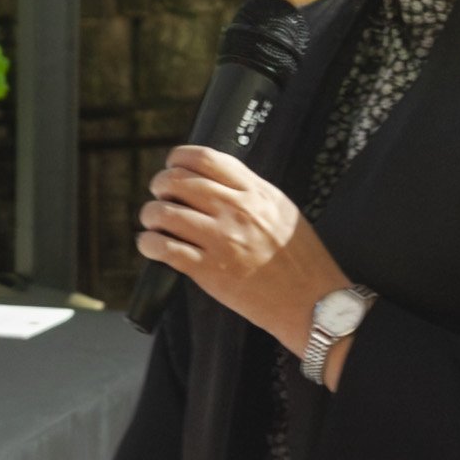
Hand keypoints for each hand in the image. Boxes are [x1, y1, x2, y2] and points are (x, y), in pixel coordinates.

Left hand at [135, 146, 346, 360]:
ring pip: (164, 213)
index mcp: (254, 192)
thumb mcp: (281, 210)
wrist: (310, 301)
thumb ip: (249, 192)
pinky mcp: (209, 270)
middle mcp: (236, 210)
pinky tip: (152, 246)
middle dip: (160, 185)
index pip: (205, 159)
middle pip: (178, 181)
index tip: (171, 165)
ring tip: (153, 222)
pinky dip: (149, 244)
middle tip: (159, 195)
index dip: (178, 158)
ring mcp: (221, 240)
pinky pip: (164, 248)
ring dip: (151, 215)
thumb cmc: (300, 260)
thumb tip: (214, 181)